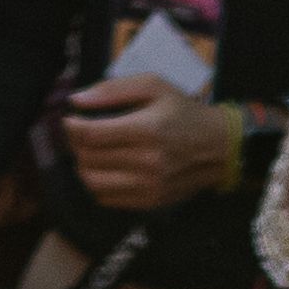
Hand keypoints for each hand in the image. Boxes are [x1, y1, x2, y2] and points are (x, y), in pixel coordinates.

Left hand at [64, 76, 230, 210]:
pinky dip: (97, 184)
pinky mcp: (150, 201)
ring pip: (94, 182)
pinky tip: (104, 169)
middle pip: (90, 158)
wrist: (218, 149)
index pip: (92, 135)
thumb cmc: (184, 112)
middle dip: (77, 145)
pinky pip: (108, 199)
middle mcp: (147, 163)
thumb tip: (77, 101)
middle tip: (81, 134)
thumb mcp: (153, 86)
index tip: (70, 119)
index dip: (72, 127)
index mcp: (147, 130)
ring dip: (83, 167)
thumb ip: (112, 90)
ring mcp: (149, 186)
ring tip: (89, 153)